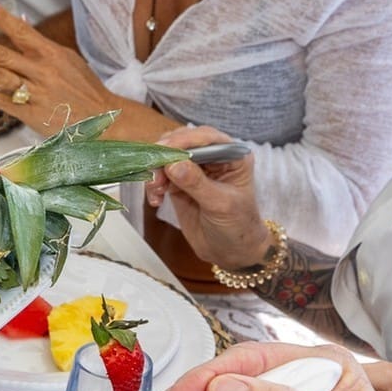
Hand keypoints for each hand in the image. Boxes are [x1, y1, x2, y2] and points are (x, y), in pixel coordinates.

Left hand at [0, 1, 119, 132]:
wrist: (101, 118)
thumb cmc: (84, 87)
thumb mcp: (68, 58)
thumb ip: (41, 44)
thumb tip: (20, 23)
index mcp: (51, 54)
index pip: (23, 31)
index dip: (4, 18)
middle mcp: (41, 71)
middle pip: (4, 55)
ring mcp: (34, 93)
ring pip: (0, 77)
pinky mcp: (29, 113)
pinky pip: (2, 101)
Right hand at [146, 126, 272, 268]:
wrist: (230, 252)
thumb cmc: (237, 227)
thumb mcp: (220, 205)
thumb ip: (197, 183)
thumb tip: (173, 164)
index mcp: (232, 156)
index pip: (206, 138)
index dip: (183, 141)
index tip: (164, 151)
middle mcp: (213, 158)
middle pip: (183, 143)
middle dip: (165, 156)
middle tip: (155, 174)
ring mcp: (195, 170)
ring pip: (168, 158)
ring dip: (156, 172)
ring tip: (155, 191)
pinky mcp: (179, 184)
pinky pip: (160, 176)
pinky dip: (153, 185)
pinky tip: (156, 200)